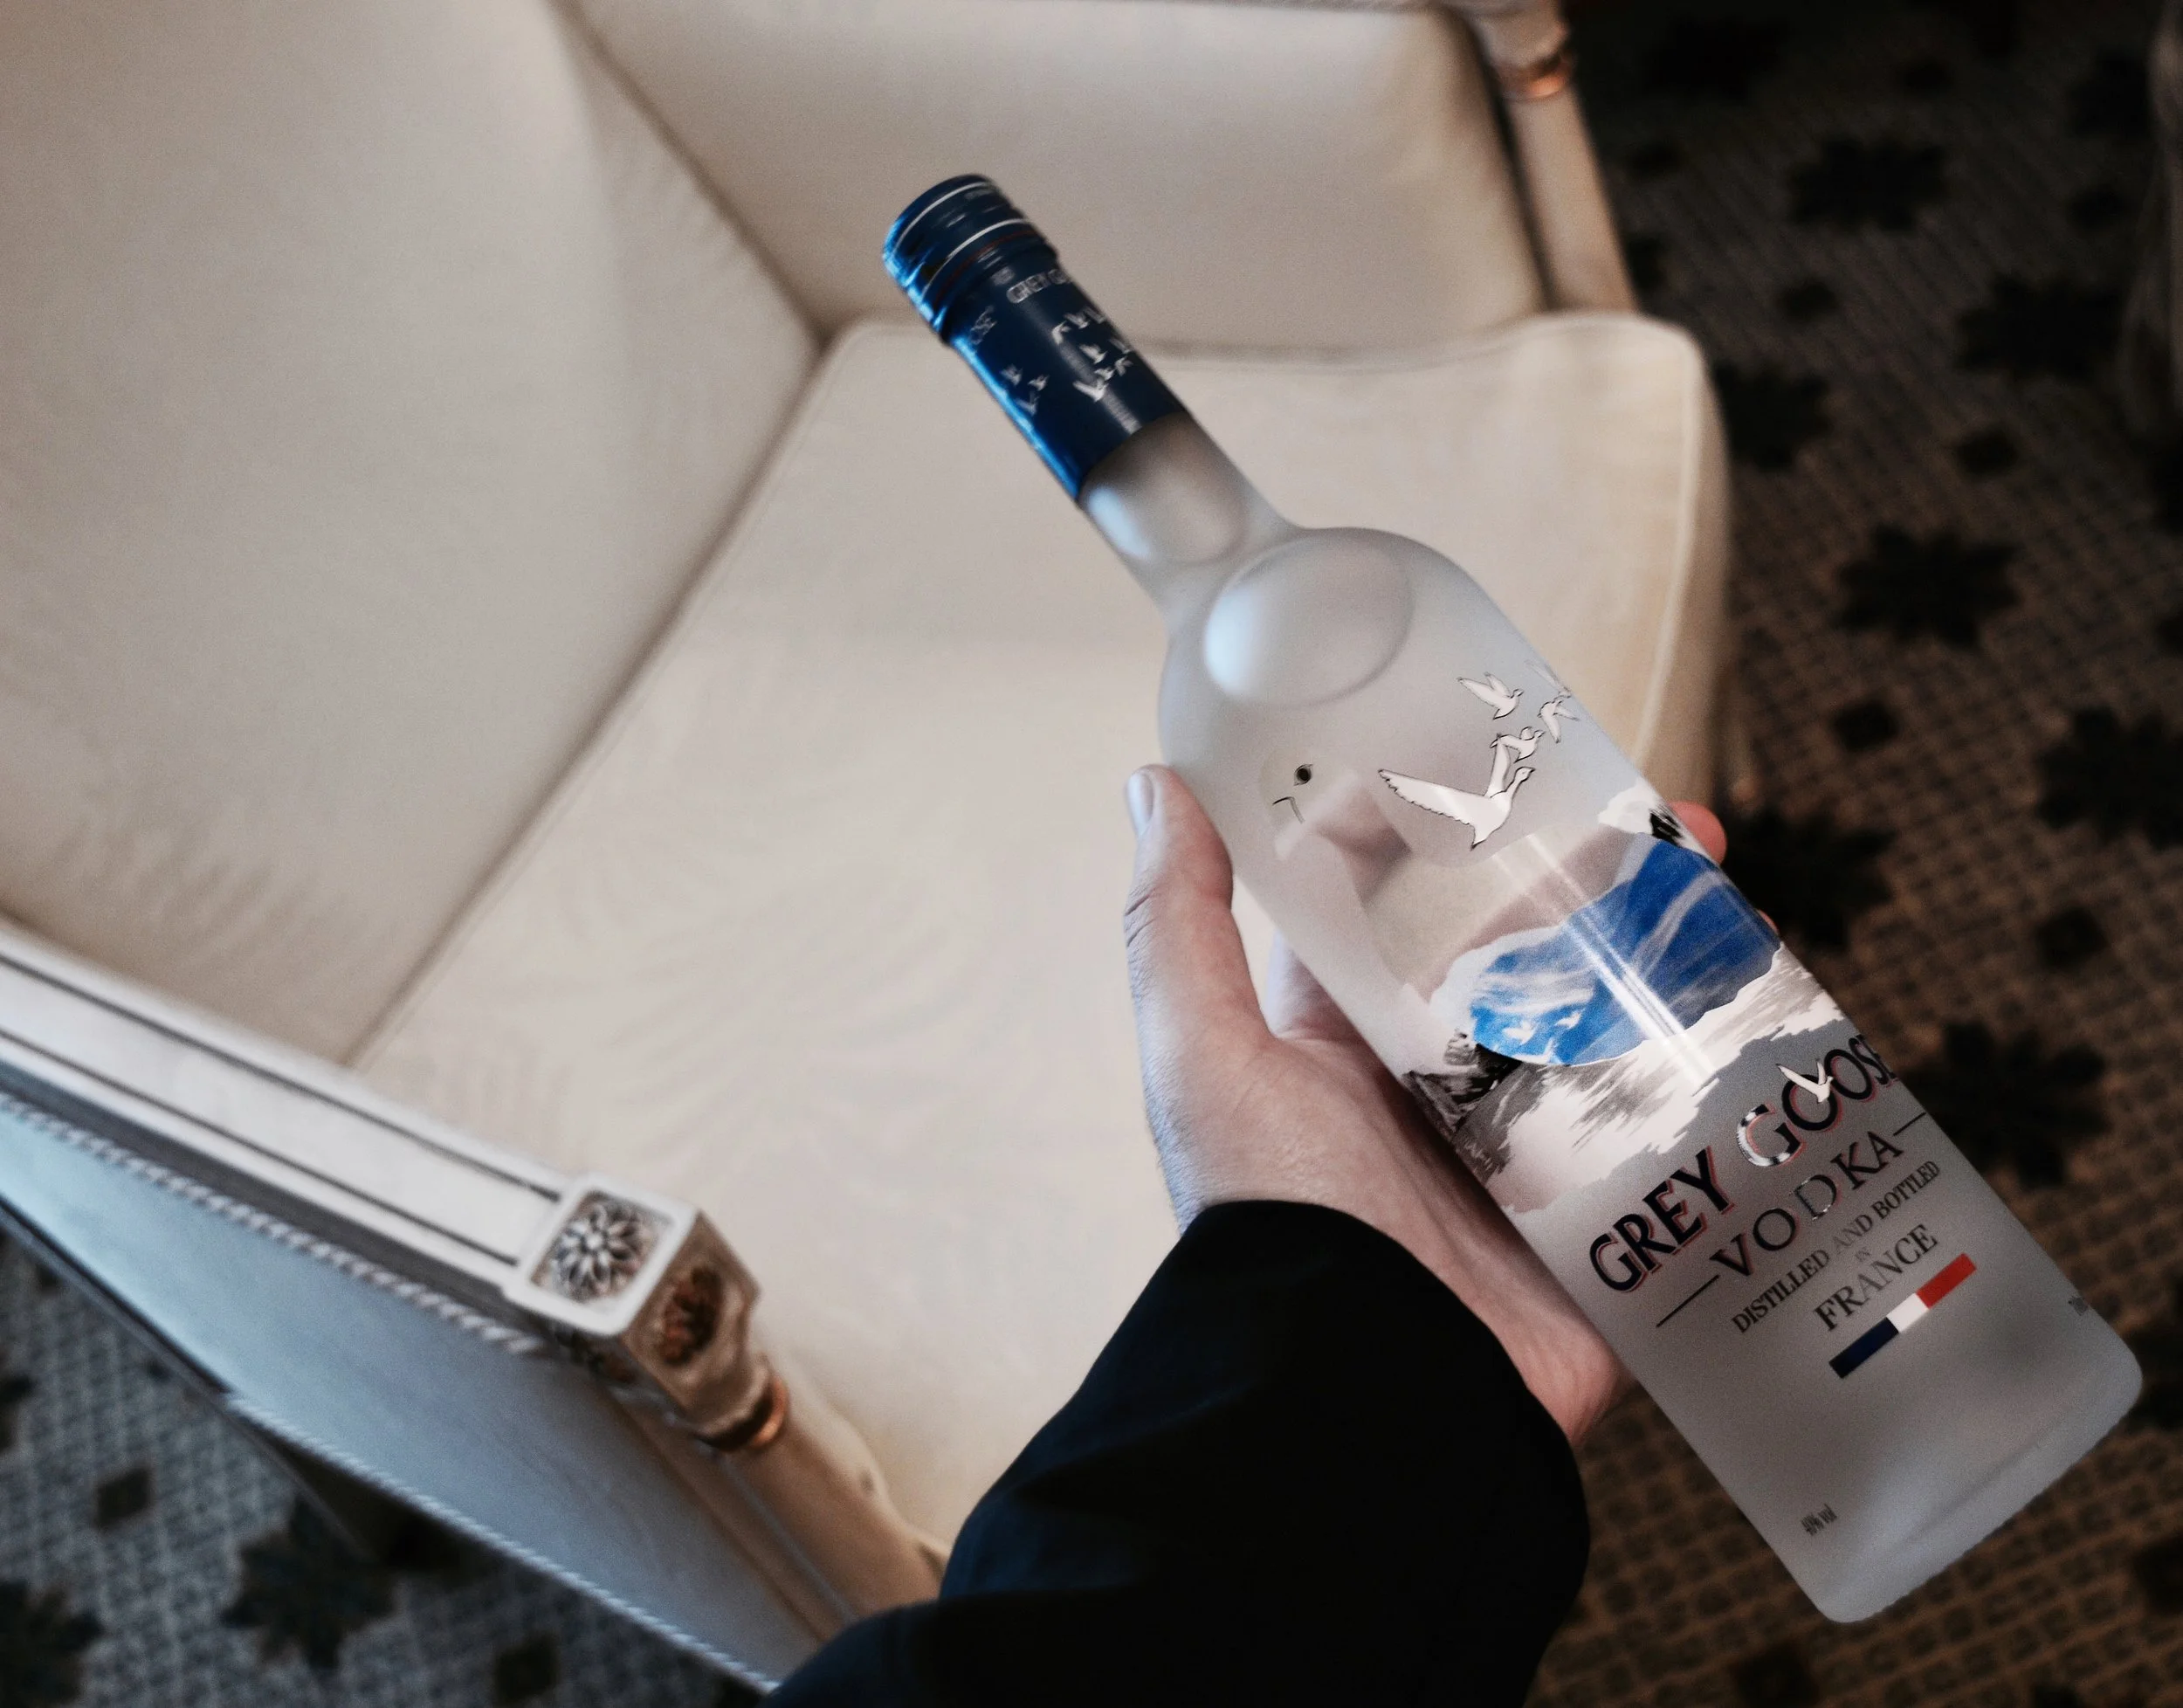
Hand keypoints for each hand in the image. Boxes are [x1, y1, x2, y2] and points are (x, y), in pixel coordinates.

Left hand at [1121, 764, 1730, 1445]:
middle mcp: (1445, 1090)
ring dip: (1681, 957)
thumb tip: (1154, 785)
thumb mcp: (1206, 1059)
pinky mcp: (1609, 1217)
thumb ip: (1178, 927)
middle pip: (1540, 962)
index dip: (1473, 840)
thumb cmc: (1273, 1221)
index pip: (1420, 916)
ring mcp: (1535, 1153)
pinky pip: (1679, 1126)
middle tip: (1681, 827)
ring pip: (1622, 1028)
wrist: (1368, 1396)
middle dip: (1607, 889)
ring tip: (1736, 892)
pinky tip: (1775, 997)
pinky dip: (1726, 1065)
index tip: (1531, 768)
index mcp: (1353, 1042)